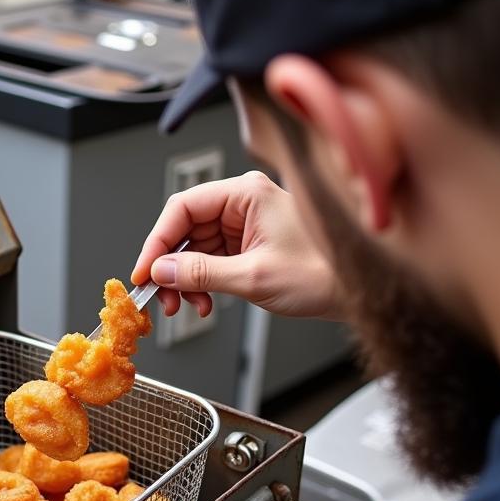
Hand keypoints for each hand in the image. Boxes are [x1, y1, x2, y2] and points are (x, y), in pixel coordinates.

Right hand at [131, 171, 341, 319]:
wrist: (355, 290)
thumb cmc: (323, 273)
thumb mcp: (254, 277)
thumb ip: (202, 273)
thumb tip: (162, 272)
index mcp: (246, 194)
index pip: (183, 208)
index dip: (157, 242)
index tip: (144, 273)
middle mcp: (242, 203)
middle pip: (184, 229)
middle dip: (170, 267)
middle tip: (162, 297)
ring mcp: (243, 224)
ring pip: (193, 249)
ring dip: (184, 281)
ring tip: (188, 306)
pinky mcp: (246, 245)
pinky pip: (208, 261)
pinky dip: (200, 284)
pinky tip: (204, 302)